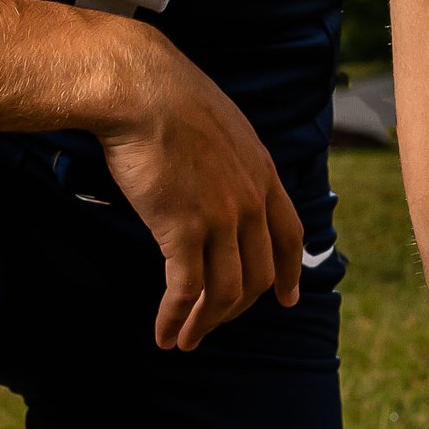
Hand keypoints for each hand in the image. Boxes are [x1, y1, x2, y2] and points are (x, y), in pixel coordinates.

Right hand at [90, 38, 304, 351]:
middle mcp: (250, 200)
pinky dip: (175, 317)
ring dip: (204, 323)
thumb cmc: (166, 95)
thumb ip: (227, 155)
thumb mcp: (219, 122)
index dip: (289, 272)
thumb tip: (212, 169)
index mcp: (263, 172)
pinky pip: (186, 290)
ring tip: (185, 340)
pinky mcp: (183, 231)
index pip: (290, 234)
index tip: (286, 298)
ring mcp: (220, 218)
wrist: (139, 88)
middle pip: (258, 273)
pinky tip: (163, 332)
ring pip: (225, 292)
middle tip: (213, 324)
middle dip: (237, 308)